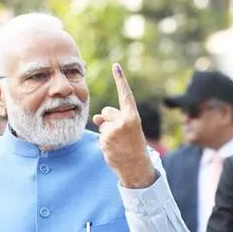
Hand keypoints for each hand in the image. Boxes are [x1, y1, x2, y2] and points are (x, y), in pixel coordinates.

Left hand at [92, 63, 155, 188]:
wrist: (136, 165)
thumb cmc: (132, 145)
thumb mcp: (126, 128)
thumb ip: (112, 119)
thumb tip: (96, 117)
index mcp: (133, 115)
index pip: (125, 94)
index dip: (120, 80)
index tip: (115, 65)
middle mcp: (124, 120)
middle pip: (106, 112)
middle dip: (108, 121)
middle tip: (121, 134)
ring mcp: (114, 130)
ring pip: (101, 125)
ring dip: (106, 132)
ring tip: (118, 142)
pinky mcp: (105, 139)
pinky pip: (99, 135)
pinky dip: (104, 141)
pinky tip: (113, 148)